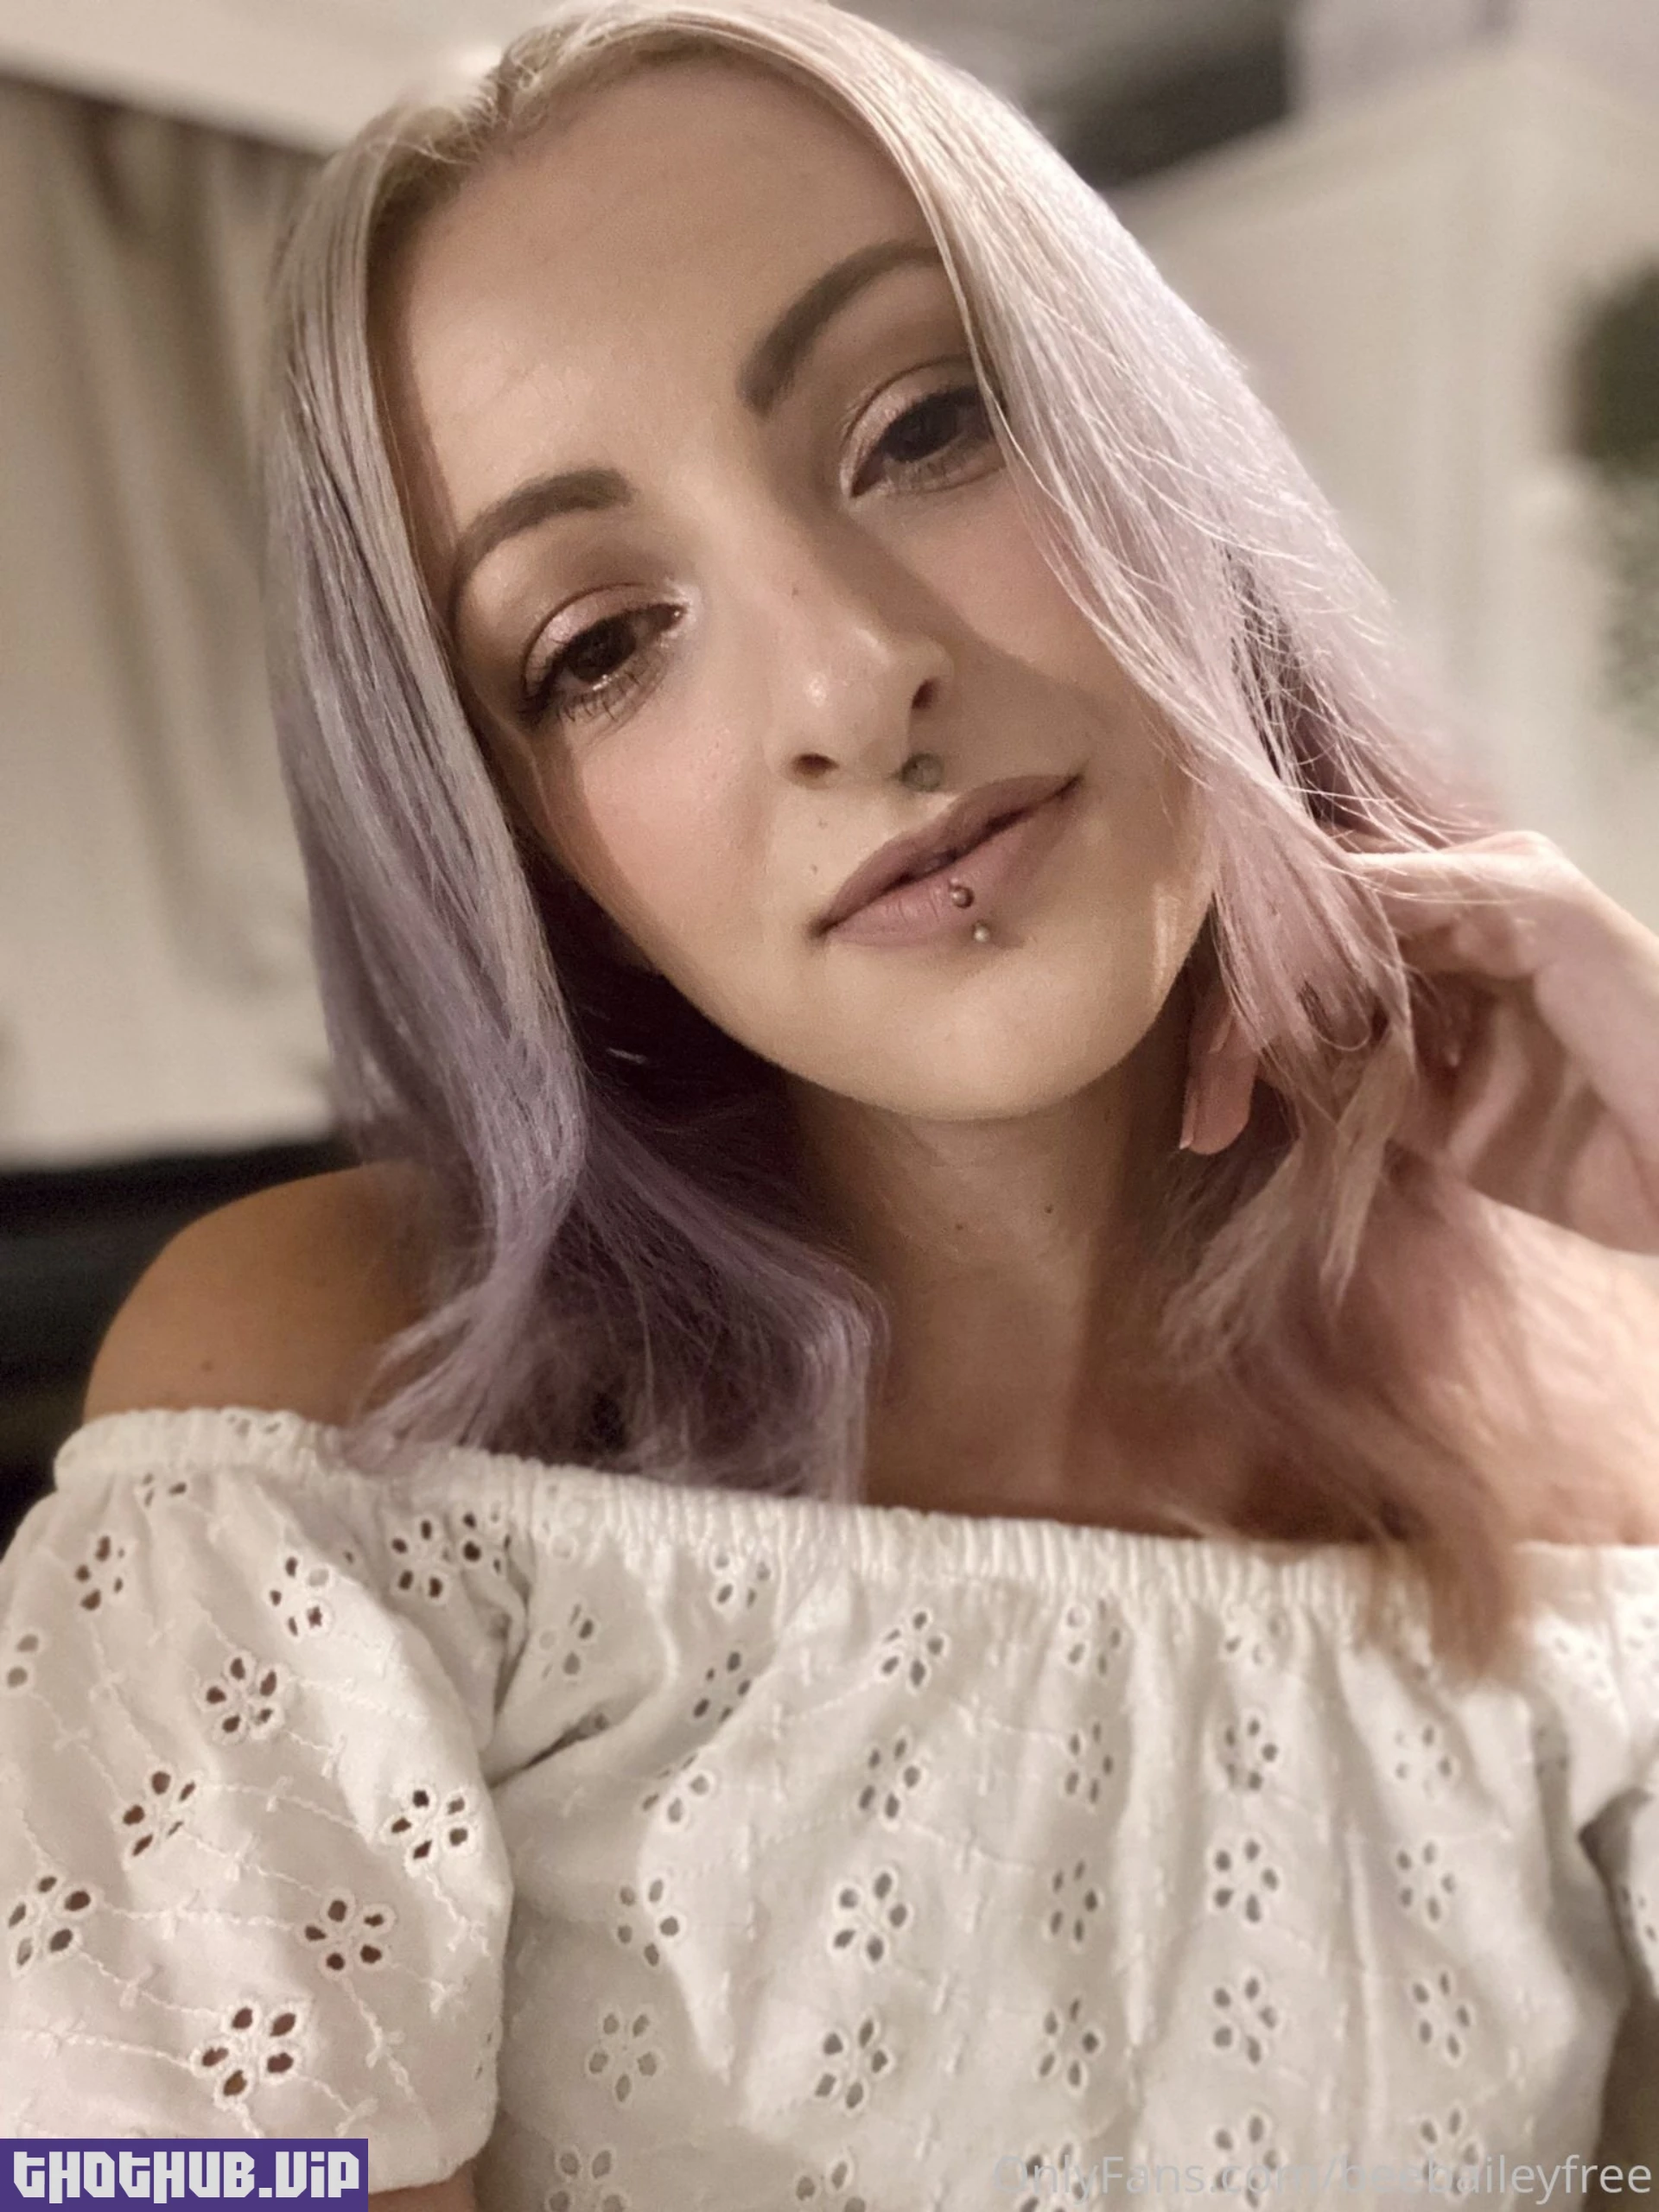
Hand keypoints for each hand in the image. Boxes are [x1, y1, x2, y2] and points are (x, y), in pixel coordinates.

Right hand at [1182, 832, 1658, 1253]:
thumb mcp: (1548, 918)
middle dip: (1240, 1015)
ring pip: (1304, 1026)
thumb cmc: (1653, 1025)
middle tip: (1204, 1096)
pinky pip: (1336, 1097)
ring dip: (1248, 1067)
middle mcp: (1441, 948)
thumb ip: (1428, 890)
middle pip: (1302, 958)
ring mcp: (1435, 1035)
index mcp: (1470, 884)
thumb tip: (1302, 894)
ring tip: (1210, 1121)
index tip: (1226, 1006)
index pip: (1331, 890)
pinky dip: (1287, 1107)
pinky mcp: (1435, 1120)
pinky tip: (1243, 1127)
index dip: (1267, 940)